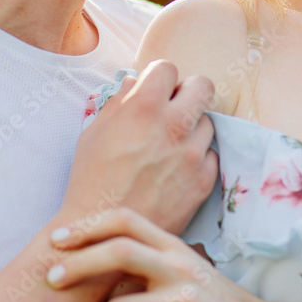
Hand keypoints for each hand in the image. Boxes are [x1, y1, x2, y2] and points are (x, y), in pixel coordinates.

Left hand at [47, 208, 270, 301]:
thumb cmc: (211, 299)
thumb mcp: (185, 266)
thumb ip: (150, 254)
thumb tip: (96, 245)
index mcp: (175, 247)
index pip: (127, 220)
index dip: (88, 225)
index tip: (58, 239)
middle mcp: (180, 267)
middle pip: (119, 252)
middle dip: (77, 264)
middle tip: (51, 278)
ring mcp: (186, 300)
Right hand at [61, 62, 217, 234]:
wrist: (102, 233)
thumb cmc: (91, 179)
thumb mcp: (94, 131)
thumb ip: (118, 100)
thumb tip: (135, 82)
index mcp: (144, 107)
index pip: (167, 68)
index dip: (158, 77)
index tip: (154, 90)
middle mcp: (174, 126)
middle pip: (203, 85)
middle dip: (188, 91)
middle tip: (175, 107)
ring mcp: (192, 154)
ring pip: (208, 122)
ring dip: (193, 128)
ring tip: (172, 144)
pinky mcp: (203, 181)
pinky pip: (211, 155)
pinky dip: (198, 158)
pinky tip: (178, 168)